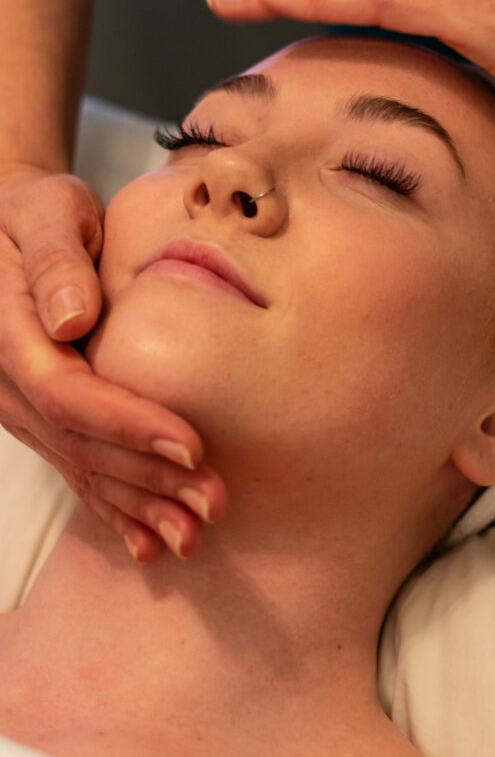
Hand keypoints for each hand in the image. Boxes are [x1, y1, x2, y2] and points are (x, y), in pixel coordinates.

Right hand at [0, 169, 226, 562]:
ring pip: (83, 469)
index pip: (71, 395)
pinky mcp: (43, 420)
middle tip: (212, 504)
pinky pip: (77, 472)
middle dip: (150, 480)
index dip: (130, 425)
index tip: (190, 446)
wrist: (12, 235)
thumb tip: (71, 321)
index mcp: (9, 335)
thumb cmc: (38, 216)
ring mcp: (23, 410)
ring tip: (193, 536)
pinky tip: (149, 544)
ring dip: (140, 506)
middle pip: (83, 446)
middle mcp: (11, 385)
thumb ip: (55, 260)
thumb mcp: (45, 212)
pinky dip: (115, 509)